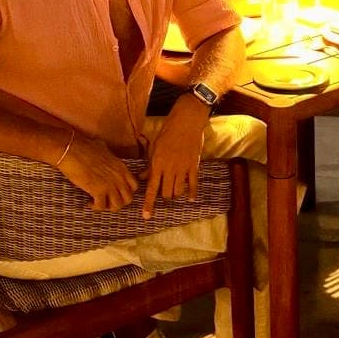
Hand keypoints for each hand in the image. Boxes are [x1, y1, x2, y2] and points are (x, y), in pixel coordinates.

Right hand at [58, 133, 138, 211]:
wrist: (71, 149)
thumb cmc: (84, 146)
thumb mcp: (102, 147)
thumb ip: (108, 154)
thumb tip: (103, 152)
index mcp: (122, 167)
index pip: (134, 186)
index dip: (126, 191)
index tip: (116, 192)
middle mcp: (119, 177)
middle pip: (128, 199)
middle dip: (118, 202)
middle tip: (108, 201)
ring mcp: (110, 185)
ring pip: (117, 205)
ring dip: (108, 207)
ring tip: (98, 203)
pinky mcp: (98, 191)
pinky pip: (101, 206)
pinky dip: (95, 207)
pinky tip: (89, 202)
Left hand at [143, 94, 209, 218]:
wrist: (187, 121)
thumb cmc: (168, 131)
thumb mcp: (154, 147)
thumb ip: (150, 165)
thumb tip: (143, 177)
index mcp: (157, 164)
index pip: (151, 189)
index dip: (149, 204)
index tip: (146, 216)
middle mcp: (170, 168)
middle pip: (166, 193)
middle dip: (164, 196)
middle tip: (164, 192)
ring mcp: (183, 168)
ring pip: (178, 191)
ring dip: (175, 194)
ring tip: (175, 190)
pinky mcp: (194, 165)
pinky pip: (193, 184)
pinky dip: (192, 193)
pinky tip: (191, 199)